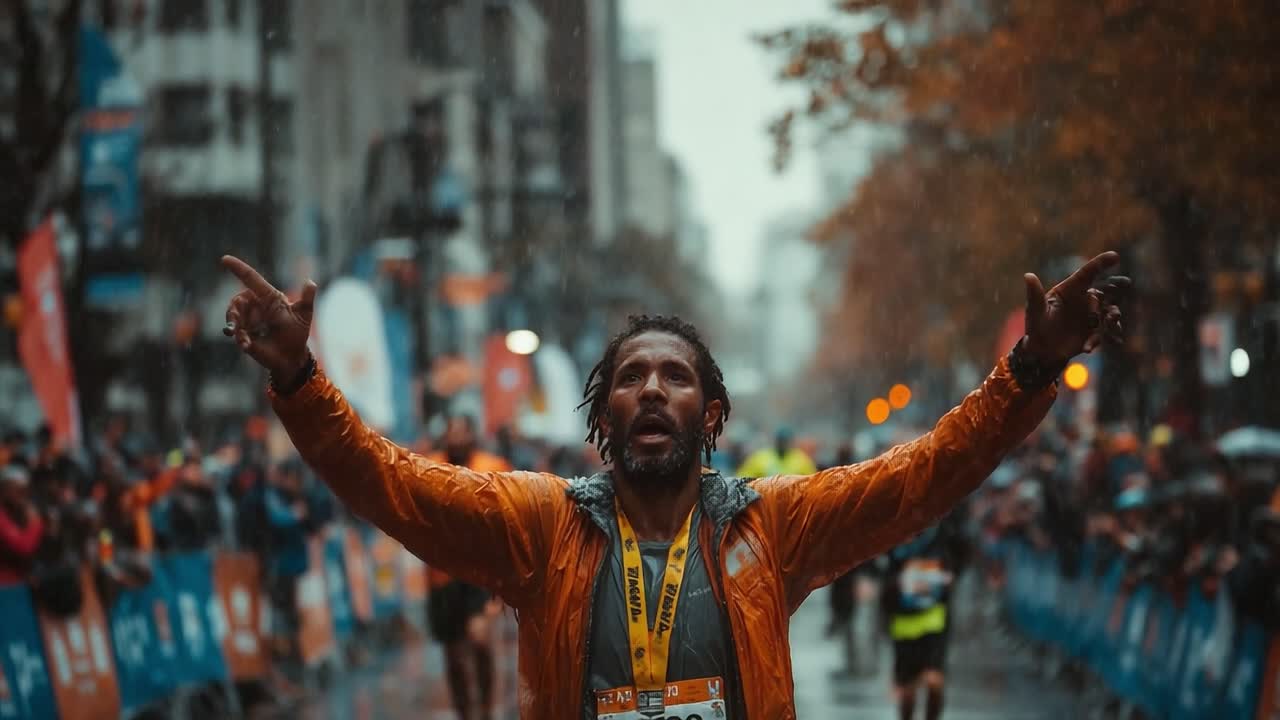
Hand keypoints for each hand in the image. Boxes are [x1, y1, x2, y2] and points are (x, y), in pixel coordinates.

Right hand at [221, 256, 316, 379]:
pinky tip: (246, 345)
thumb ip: (307, 299)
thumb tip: (311, 282)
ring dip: (236, 326)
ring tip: (244, 339)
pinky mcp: (243, 334)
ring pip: (233, 316)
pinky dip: (240, 338)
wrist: (291, 356)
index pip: (251, 279)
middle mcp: (255, 306)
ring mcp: (248, 320)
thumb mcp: (304, 315)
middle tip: (236, 323)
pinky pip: (235, 332)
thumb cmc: (297, 333)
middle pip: (237, 300)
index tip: (224, 259)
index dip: (238, 268)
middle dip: (234, 309)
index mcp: (268, 297)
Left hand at [1023, 251, 1129, 366]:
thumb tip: (1028, 275)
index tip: (1115, 256)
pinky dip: (1099, 340)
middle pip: (1105, 292)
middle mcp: (1085, 300)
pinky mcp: (1096, 332)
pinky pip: (1104, 334)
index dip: (1101, 263)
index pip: (1087, 273)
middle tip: (1120, 289)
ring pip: (1110, 312)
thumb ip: (1034, 294)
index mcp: (1071, 290)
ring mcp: (1093, 316)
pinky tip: (1087, 348)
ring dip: (1113, 316)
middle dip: (1115, 291)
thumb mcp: (1035, 311)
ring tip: (1111, 322)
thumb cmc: (1036, 326)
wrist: (1042, 351)